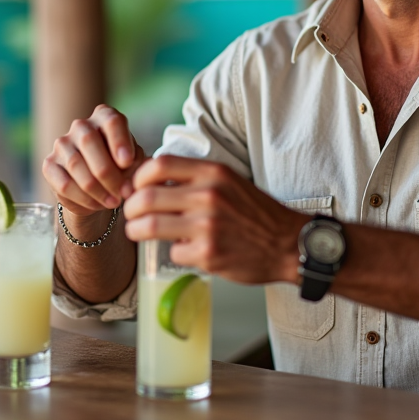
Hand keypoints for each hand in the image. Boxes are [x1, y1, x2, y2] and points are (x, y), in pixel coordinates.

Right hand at [42, 105, 145, 215]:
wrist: (99, 187)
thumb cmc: (121, 167)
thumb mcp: (135, 162)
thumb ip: (134, 167)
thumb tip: (127, 184)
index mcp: (104, 117)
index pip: (112, 121)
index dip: (119, 141)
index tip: (127, 162)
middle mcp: (81, 126)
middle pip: (89, 141)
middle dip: (108, 172)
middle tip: (123, 192)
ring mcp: (62, 144)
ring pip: (76, 165)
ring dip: (98, 189)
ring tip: (113, 202)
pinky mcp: (49, 165)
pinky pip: (65, 183)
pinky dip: (83, 198)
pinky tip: (97, 204)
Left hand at [123, 156, 306, 284]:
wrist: (288, 243)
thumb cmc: (255, 213)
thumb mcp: (229, 182)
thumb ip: (195, 179)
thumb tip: (151, 183)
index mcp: (213, 173)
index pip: (158, 165)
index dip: (139, 178)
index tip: (137, 189)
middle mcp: (208, 195)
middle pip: (145, 198)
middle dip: (130, 209)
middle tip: (132, 216)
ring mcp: (207, 226)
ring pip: (149, 226)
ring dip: (137, 232)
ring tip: (139, 233)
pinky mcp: (208, 254)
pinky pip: (172, 252)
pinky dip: (174, 252)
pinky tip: (187, 251)